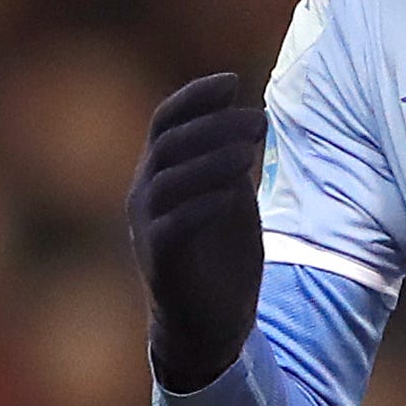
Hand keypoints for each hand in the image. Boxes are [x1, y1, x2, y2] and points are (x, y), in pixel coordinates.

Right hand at [126, 72, 265, 391]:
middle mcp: (146, 194)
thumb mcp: (232, 199)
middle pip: (168, 143)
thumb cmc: (222, 256)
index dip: (195, 97)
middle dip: (213, 125)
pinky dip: (201, 206)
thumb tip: (250, 117)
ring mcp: (148, 228)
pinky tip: (233, 194)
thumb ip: (232, 162)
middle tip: (259, 119)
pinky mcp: (160, 262)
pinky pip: (172, 227)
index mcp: (162, 172)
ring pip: (167, 181)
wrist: (211, 323)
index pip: (167, 120)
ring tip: (251, 150)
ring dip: (210, 160)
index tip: (234, 82)